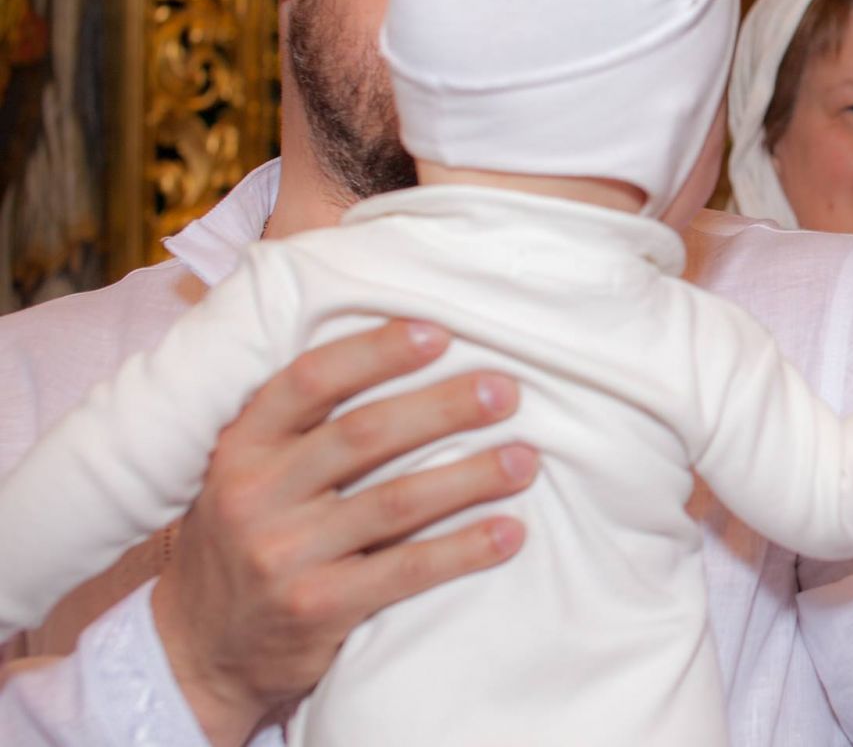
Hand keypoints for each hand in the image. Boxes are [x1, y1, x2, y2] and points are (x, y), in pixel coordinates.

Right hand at [150, 320, 537, 746]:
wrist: (195, 650)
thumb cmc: (243, 538)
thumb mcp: (247, 472)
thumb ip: (303, 426)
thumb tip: (408, 358)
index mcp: (242, 447)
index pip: (311, 380)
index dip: (376, 352)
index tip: (438, 334)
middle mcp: (256, 495)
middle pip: (365, 434)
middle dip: (444, 408)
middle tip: (507, 392)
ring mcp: (284, 555)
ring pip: (395, 502)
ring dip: (471, 477)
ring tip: (525, 460)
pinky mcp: (316, 610)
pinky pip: (405, 571)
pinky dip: (464, 550)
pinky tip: (510, 533)